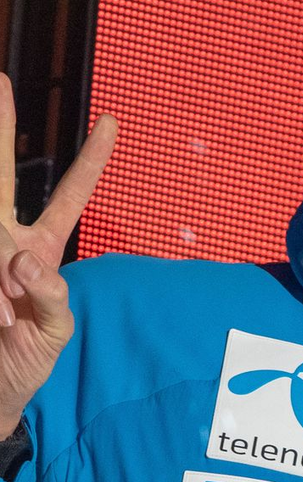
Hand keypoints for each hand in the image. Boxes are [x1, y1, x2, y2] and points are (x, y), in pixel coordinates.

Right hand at [0, 73, 115, 436]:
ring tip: (5, 319)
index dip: (90, 161)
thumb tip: (21, 260)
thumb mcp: (55, 333)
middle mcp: (4, 240)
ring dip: (4, 283)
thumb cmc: (24, 359)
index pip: (70, 196)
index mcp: (40, 249)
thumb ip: (51, 297)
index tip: (113, 121)